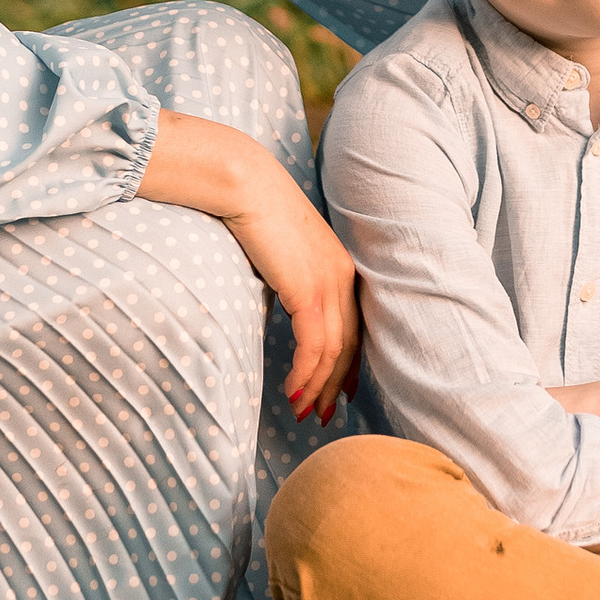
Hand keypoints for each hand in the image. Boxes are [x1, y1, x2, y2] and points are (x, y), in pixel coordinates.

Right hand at [137, 111, 360, 421]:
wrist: (245, 183)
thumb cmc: (253, 211)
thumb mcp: (283, 250)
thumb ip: (292, 277)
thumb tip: (285, 302)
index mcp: (341, 268)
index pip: (354, 328)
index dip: (348, 365)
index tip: (339, 392)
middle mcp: (344, 279)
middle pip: (349, 346)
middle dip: (336, 386)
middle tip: (322, 416)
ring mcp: (330, 285)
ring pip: (332, 353)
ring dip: (317, 388)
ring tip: (303, 413)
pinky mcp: (308, 292)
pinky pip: (313, 348)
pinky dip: (305, 376)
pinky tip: (292, 393)